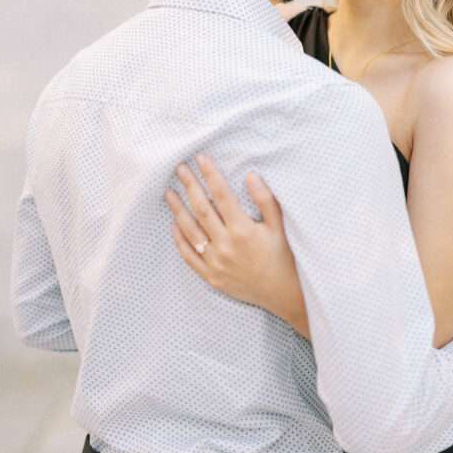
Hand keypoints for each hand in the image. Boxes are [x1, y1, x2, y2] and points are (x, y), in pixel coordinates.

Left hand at [164, 155, 309, 335]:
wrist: (282, 294)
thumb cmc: (283, 257)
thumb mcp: (279, 227)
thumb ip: (265, 200)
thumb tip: (251, 175)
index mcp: (243, 230)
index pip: (222, 195)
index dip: (210, 174)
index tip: (201, 158)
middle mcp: (226, 245)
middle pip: (201, 209)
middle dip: (190, 186)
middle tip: (180, 169)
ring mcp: (216, 262)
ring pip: (190, 230)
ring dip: (178, 210)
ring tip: (169, 193)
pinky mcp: (211, 276)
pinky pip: (189, 256)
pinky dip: (180, 240)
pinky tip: (174, 225)